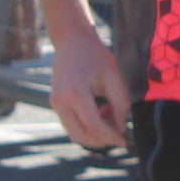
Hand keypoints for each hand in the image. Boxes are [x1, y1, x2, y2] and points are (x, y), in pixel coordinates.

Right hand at [47, 28, 130, 149]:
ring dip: (94, 133)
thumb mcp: (114, 77)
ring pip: (74, 132)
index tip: (124, 140)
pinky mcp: (55, 103)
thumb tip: (121, 129)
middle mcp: (60, 101)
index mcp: (75, 93)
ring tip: (110, 115)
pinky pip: (71, 123)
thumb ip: (120, 104)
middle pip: (80, 135)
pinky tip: (101, 111)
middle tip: (118, 133)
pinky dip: (87, 125)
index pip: (93, 126)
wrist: (72, 40)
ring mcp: (55, 103)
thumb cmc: (95, 55)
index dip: (110, 136)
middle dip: (101, 140)